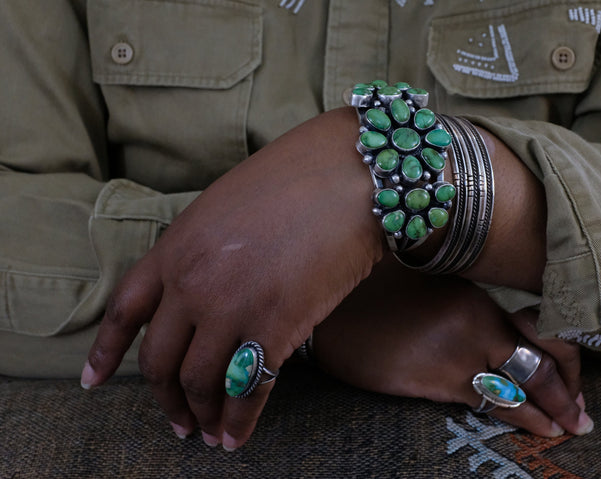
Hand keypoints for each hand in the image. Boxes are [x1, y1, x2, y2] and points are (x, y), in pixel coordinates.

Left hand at [81, 108, 384, 448]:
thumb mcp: (227, 205)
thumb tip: (208, 293)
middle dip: (165, 400)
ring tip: (211, 436)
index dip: (104, 352)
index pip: (124, 311)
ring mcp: (231, 306)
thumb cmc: (298, 178)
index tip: (93, 382)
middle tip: (179, 422)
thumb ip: (205, 250)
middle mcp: (192, 282)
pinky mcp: (276, 327)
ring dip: (203, 417)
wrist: (349, 172)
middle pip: (159, 361)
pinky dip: (240, 423)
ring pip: (199, 382)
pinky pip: (248, 390)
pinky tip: (238, 439)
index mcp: (176, 247)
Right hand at [312, 258, 592, 436]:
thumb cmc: (372, 292)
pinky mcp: (433, 381)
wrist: (328, 309)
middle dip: (567, 393)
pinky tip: (536, 429)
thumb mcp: (423, 282)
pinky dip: (520, 419)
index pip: (542, 326)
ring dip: (550, 412)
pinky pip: (488, 403)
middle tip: (581, 417)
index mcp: (475, 291)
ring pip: (521, 387)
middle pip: (540, 360)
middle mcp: (475, 319)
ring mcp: (456, 351)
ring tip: (568, 429)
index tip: (573, 378)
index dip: (566, 357)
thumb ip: (462, 299)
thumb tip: (496, 324)